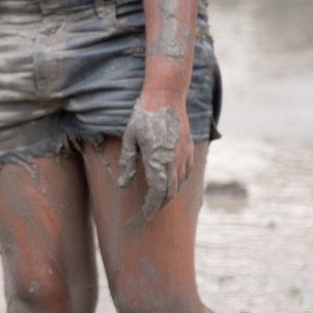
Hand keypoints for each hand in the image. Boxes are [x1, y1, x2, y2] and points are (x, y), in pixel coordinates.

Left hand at [116, 91, 193, 224]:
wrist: (167, 94)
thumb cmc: (144, 114)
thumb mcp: (130, 137)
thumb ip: (127, 162)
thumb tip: (122, 185)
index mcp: (158, 160)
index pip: (156, 193)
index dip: (150, 207)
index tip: (142, 217)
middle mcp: (175, 161)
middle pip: (169, 193)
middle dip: (157, 205)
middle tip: (144, 213)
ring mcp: (185, 155)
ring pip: (179, 184)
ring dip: (168, 195)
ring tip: (154, 201)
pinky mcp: (189, 148)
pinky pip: (187, 173)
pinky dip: (178, 183)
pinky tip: (170, 184)